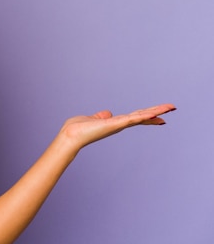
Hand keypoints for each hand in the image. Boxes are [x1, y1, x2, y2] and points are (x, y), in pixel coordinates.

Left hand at [59, 103, 175, 150]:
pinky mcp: (115, 124)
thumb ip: (101, 116)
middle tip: (172, 108)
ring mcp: (118, 124)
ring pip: (141, 116)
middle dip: (157, 112)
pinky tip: (154, 113)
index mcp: (115, 122)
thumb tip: (107, 113)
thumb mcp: (92, 119)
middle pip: (141, 116)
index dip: (147, 115)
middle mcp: (119, 124)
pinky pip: (132, 118)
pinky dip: (144, 115)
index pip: (135, 117)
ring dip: (155, 111)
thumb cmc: (77, 129)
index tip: (161, 116)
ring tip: (170, 107)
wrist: (70, 136)